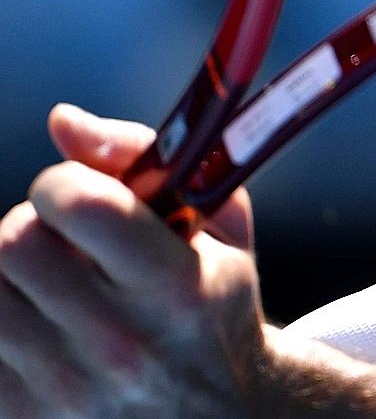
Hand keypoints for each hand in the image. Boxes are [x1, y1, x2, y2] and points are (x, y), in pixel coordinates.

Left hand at [0, 104, 269, 417]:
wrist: (221, 415)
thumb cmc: (214, 305)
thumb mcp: (218, 223)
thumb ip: (145, 155)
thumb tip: (61, 120)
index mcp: (175, 286)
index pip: (76, 201)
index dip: (66, 182)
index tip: (83, 197)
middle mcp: (119, 341)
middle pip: (11, 244)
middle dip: (30, 228)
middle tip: (63, 242)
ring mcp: (63, 386)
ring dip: (5, 275)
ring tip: (45, 283)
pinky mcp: (19, 415)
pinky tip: (31, 319)